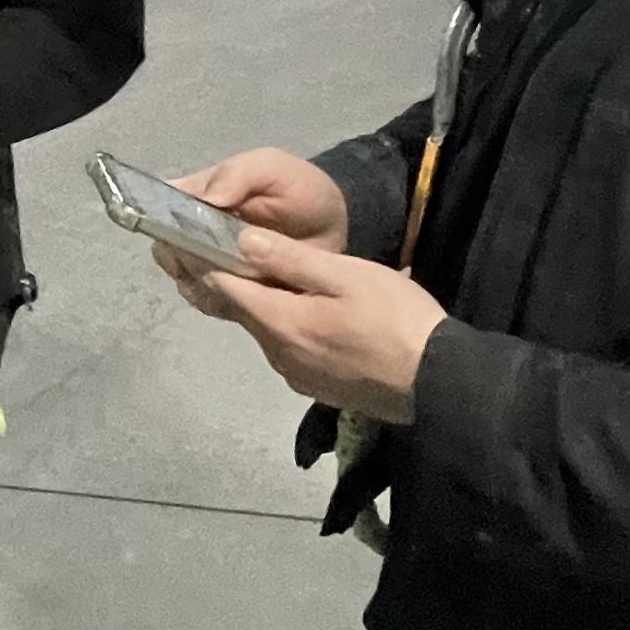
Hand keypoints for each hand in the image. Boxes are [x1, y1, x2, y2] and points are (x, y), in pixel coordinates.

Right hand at [142, 147, 351, 309]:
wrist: (335, 227)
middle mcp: (194, 233)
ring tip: (241, 278)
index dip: (164, 225)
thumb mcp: (272, 167)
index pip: (158, 211)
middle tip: (220, 262)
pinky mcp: (231, 294)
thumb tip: (205, 199)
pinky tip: (248, 296)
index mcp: (196, 198)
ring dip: (205, 283)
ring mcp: (211, 265)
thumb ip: (238, 174)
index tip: (185, 237)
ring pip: (187, 281)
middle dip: (186, 260)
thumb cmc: (299, 189)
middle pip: (168, 252)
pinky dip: (222, 302)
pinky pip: (211, 303)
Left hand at [183, 226, 449, 424]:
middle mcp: (278, 354)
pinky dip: (286, 328)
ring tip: (268, 278)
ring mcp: (298, 376)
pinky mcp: (318, 388)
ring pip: (267, 332)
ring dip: (263, 307)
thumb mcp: (346, 276)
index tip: (190, 241)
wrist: (439, 382)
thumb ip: (291, 260)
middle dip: (233, 283)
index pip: (226, 289)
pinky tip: (303, 315)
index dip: (206, 263)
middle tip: (224, 251)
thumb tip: (240, 241)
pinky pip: (289, 350)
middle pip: (245, 312)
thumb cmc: (394, 319)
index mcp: (280, 322)